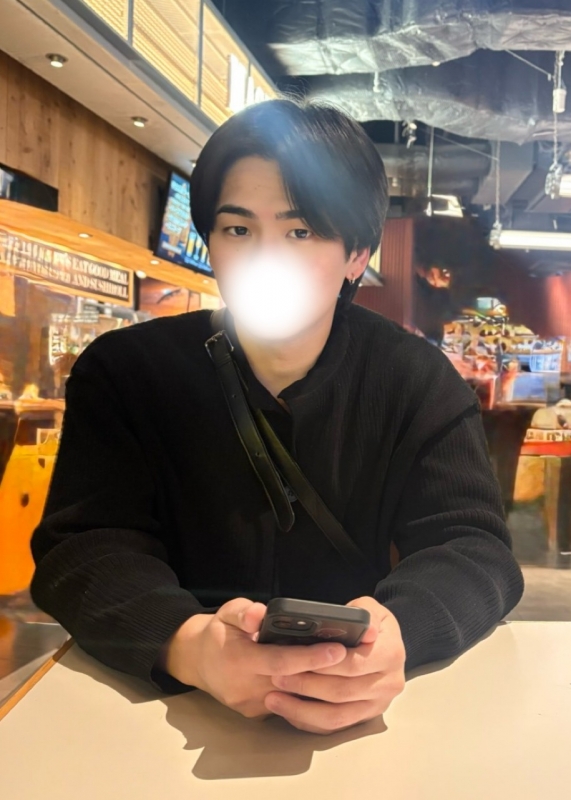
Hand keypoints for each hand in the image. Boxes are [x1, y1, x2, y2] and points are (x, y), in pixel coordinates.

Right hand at [164, 598, 346, 718]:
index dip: (310, 657)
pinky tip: (320, 677)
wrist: (197, 661)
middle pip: (293, 681)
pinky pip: (286, 703)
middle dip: (323, 670)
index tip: (338, 649)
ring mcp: (251, 705)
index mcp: (238, 660)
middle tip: (352, 655)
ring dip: (317, 682)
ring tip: (342, 666)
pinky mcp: (256, 714)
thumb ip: (244, 613)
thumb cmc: (218, 632)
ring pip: (292, 696)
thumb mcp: (227, 613)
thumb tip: (260, 614)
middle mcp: (245, 687)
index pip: (281, 661)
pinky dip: (303, 690)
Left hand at [265, 597, 405, 733]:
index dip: (322, 665)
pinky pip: (333, 727)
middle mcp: (388, 684)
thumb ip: (364, 613)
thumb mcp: (370, 608)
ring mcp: (377, 705)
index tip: (294, 661)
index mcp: (391, 654)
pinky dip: (308, 720)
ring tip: (274, 698)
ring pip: (336, 717)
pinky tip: (287, 710)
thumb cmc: (371, 623)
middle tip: (276, 677)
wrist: (386, 645)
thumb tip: (366, 630)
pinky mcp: (364, 718)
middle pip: (341, 692)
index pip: (353, 664)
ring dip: (301, 710)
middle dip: (306, 686)